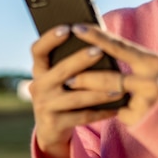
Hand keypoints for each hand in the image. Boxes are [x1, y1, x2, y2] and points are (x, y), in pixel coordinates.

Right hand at [29, 25, 120, 157]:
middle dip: (81, 60)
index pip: (38, 50)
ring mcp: (44, 106)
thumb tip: (97, 40)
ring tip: (119, 86)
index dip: (50, 38)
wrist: (51, 129)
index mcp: (39, 69)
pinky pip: (82, 116)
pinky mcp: (54, 124)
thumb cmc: (63, 92)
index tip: (68, 28)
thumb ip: (70, 61)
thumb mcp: (61, 77)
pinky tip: (117, 107)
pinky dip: (101, 112)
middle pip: (60, 70)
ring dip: (99, 92)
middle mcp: (38, 86)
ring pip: (76, 97)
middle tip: (99, 50)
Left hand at [67, 24, 157, 126]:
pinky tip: (93, 106)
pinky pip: (116, 111)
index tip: (77, 28)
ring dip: (87, 92)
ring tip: (70, 86)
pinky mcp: (141, 120)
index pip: (120, 46)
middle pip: (111, 77)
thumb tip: (96, 47)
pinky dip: (106, 107)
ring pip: (109, 95)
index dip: (97, 36)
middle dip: (85, 75)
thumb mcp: (150, 67)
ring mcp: (148, 103)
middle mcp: (154, 82)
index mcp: (155, 62)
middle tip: (65, 73)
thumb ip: (130, 59)